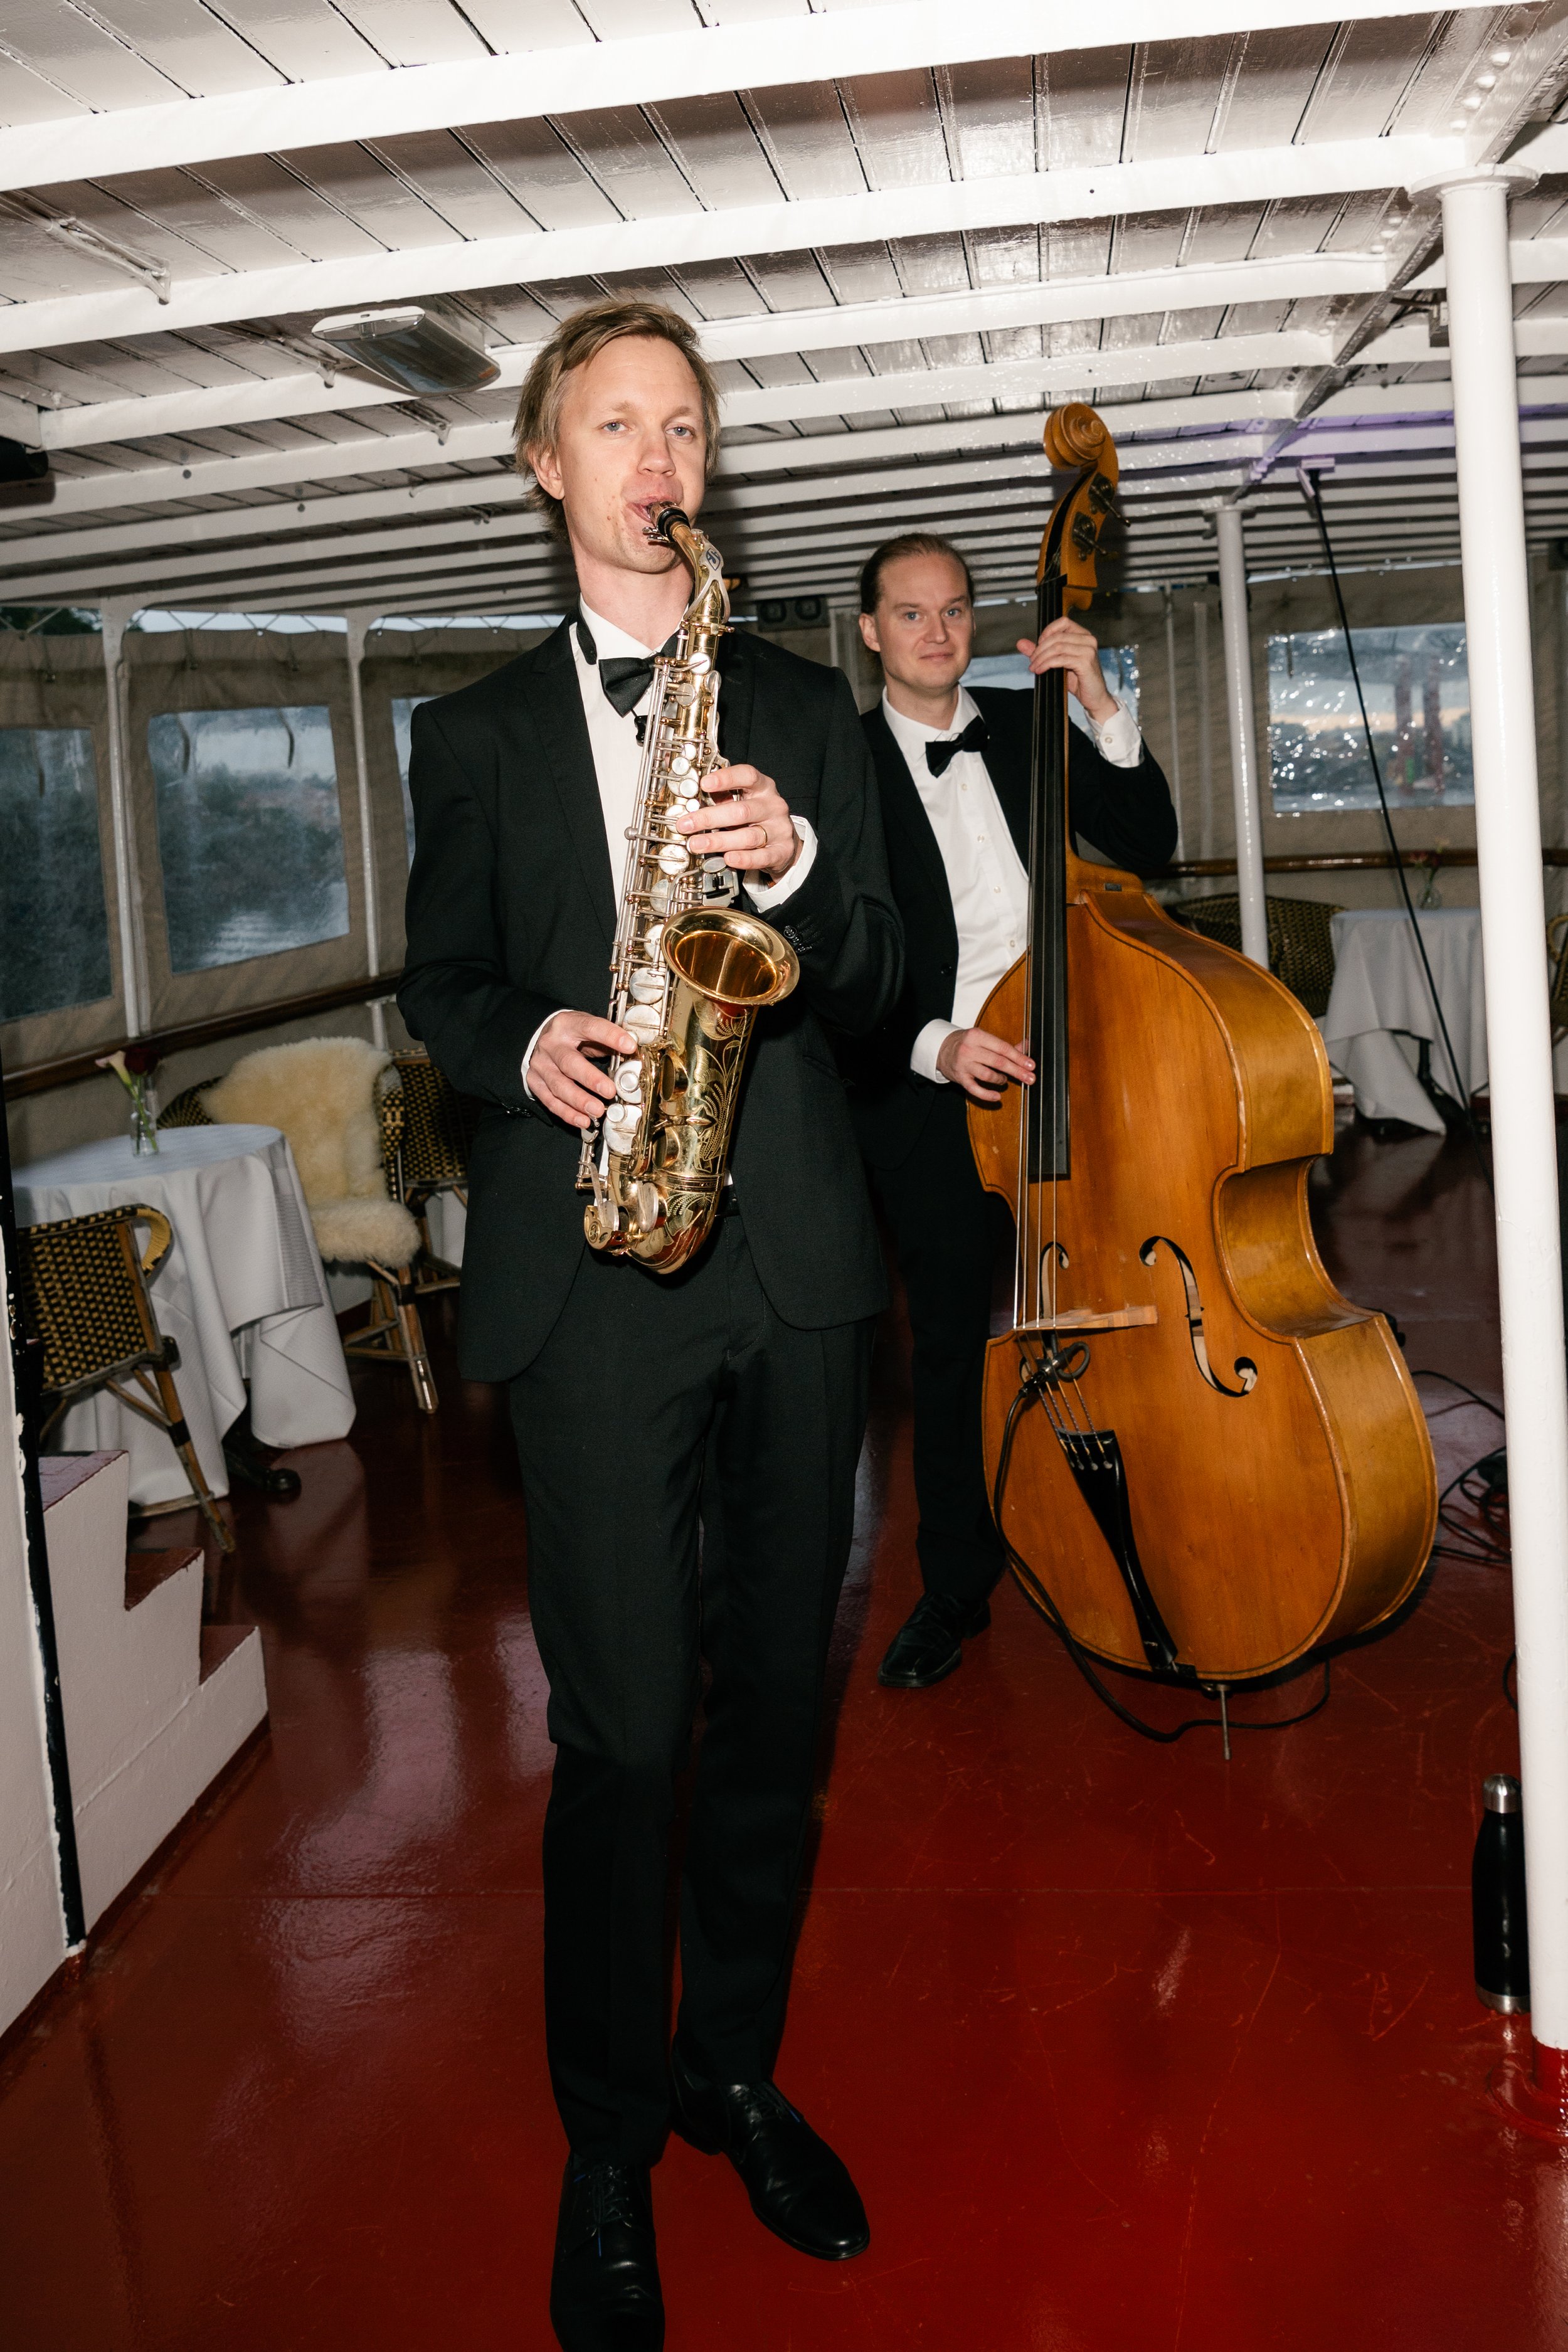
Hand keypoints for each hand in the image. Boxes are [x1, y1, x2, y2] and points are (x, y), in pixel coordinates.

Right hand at [529, 1009, 634, 1130]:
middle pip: (569, 1063)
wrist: (538, 1038)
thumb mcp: (587, 1029)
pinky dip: (567, 1113)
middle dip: (590, 1079)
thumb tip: (632, 1054)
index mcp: (568, 1024)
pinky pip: (550, 1100)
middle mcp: (551, 1044)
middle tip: (609, 1091)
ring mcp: (541, 1064)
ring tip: (598, 1110)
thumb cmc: (570, 1035)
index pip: (590, 1027)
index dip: (610, 1036)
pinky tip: (583, 1120)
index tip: (629, 1046)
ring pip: (559, 1085)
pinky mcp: (534, 1081)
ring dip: (579, 1101)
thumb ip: (606, 1041)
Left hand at [676, 763, 799, 881]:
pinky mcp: (781, 851)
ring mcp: (779, 829)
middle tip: (686, 824)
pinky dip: (743, 858)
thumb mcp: (744, 802)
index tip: (704, 783)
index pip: (747, 776)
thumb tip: (693, 802)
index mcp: (763, 788)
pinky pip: (761, 857)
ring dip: (719, 841)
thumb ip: (723, 799)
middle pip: (741, 811)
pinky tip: (728, 858)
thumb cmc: (758, 819)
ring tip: (697, 844)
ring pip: (748, 836)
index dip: (726, 778)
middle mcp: (773, 806)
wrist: (785, 843)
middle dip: (709, 818)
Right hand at [936, 1027, 1035, 1104]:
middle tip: (1030, 1078)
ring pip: (987, 1075)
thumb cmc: (968, 1044)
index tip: (1031, 1065)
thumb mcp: (984, 1039)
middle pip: (998, 1062)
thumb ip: (1005, 1045)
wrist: (942, 1049)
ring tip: (1005, 1080)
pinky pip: (974, 1089)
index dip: (1019, 1057)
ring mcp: (963, 1064)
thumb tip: (1027, 1045)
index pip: (1003, 1048)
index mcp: (977, 1036)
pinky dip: (987, 1095)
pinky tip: (997, 1097)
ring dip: (1001, 1079)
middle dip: (1017, 1071)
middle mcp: (969, 1049)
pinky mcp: (959, 1077)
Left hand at [1016, 617, 1116, 723]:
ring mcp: (1088, 650)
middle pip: (1057, 636)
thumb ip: (1040, 651)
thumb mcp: (1058, 663)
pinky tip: (1040, 670)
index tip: (1038, 645)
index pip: (1063, 622)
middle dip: (1040, 649)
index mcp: (1083, 635)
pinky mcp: (1085, 662)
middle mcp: (1088, 639)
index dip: (1047, 631)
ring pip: (1057, 647)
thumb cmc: (1078, 680)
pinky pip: (1060, 659)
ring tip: (1034, 667)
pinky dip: (1046, 664)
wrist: (1094, 697)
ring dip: (1041, 658)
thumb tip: (1020, 643)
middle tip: (1032, 661)